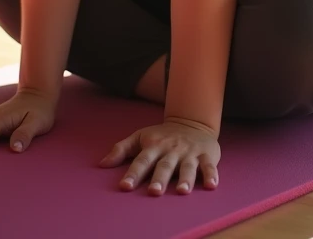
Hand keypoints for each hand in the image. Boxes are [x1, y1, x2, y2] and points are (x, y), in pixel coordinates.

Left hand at [100, 117, 220, 195]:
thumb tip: (100, 164)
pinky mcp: (206, 155)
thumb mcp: (140, 137)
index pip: (142, 161)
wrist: (192, 121)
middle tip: (154, 192)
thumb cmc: (162, 135)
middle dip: (159, 178)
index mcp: (154, 146)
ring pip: (187, 167)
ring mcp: (189, 153)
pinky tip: (211, 185)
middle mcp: (171, 150)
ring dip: (185, 179)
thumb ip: (121, 149)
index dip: (133, 173)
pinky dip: (211, 175)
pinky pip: (209, 166)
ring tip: (182, 191)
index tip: (124, 186)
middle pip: (164, 165)